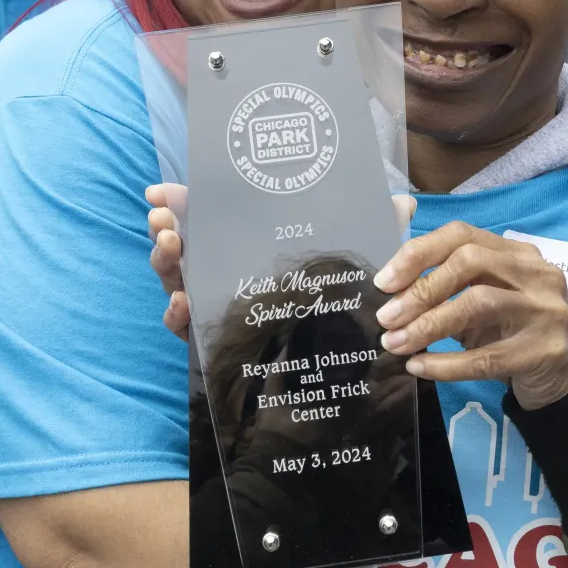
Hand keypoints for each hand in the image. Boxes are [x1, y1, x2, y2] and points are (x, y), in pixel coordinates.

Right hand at [146, 184, 417, 341]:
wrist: (330, 376)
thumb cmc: (340, 305)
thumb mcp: (360, 265)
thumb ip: (379, 233)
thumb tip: (406, 200)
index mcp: (253, 246)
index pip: (215, 216)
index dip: (186, 201)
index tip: (161, 191)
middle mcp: (228, 272)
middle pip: (188, 246)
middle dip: (170, 228)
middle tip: (164, 219)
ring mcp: (218, 307)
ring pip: (179, 282)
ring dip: (166, 263)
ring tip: (170, 245)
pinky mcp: (216, 343)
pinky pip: (189, 330)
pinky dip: (179, 314)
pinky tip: (182, 304)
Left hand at [373, 222, 567, 410]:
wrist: (567, 375)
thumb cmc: (511, 330)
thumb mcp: (482, 297)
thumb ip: (446, 283)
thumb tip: (388, 283)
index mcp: (515, 252)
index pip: (462, 235)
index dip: (419, 253)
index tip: (384, 280)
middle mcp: (535, 272)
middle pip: (469, 262)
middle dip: (421, 289)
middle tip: (386, 317)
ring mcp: (545, 309)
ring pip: (477, 304)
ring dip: (428, 325)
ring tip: (395, 343)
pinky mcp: (545, 350)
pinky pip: (487, 356)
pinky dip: (446, 364)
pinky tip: (419, 367)